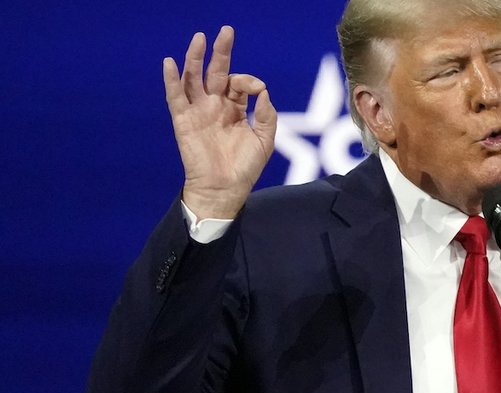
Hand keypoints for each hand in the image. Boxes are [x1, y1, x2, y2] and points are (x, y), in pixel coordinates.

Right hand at [163, 26, 276, 219]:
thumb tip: (264, 92)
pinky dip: (171, 80)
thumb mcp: (264, 141)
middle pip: (216, 72)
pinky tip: (170, 63)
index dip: (249, 81)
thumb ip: (267, 116)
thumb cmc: (245, 168)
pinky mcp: (184, 121)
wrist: (224, 189)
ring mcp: (198, 112)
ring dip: (195, 59)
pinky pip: (175, 97)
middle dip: (221, 52)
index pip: (239, 84)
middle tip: (226, 31)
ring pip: (194, 79)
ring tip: (199, 39)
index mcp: (235, 109)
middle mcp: (215, 106)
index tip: (258, 89)